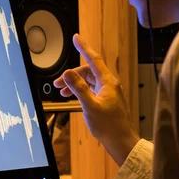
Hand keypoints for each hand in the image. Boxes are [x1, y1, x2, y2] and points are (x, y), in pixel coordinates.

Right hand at [53, 34, 139, 165]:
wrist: (121, 141)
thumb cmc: (108, 126)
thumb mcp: (89, 106)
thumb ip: (78, 88)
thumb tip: (68, 73)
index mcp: (108, 82)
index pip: (94, 60)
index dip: (84, 48)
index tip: (76, 37)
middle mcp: (110, 84)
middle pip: (88, 71)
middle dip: (72, 74)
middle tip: (58, 83)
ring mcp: (109, 92)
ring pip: (89, 81)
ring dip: (75, 84)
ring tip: (63, 93)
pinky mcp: (106, 100)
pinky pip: (91, 89)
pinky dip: (80, 90)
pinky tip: (73, 97)